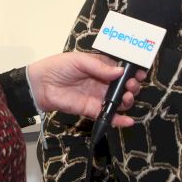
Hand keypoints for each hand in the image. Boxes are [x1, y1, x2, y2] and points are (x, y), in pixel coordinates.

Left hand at [26, 52, 144, 126]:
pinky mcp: (92, 110)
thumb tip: (120, 71)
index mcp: (100, 66)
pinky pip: (108, 115)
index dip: (132, 72)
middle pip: (123, 86)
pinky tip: (128, 120)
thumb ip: (100, 67)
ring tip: (126, 98)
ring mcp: (98, 97)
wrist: (41, 85)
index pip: (121, 69)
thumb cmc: (59, 67)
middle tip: (131, 86)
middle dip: (132, 86)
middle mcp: (102, 82)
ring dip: (127, 101)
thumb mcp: (80, 61)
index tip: (140, 73)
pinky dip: (119, 119)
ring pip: (118, 101)